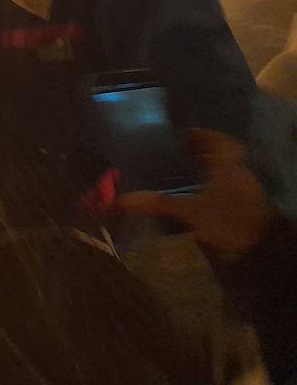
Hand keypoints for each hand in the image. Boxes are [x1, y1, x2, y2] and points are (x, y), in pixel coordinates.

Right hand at [117, 130, 275, 255]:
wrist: (263, 249)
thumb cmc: (230, 220)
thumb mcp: (191, 211)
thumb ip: (159, 204)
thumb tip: (122, 200)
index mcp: (228, 165)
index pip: (219, 141)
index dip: (203, 135)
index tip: (184, 135)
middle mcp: (238, 173)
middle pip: (221, 157)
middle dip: (201, 154)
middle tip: (178, 154)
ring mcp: (243, 192)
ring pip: (223, 174)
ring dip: (206, 172)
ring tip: (181, 175)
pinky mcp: (243, 209)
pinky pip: (224, 191)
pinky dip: (209, 190)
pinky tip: (193, 199)